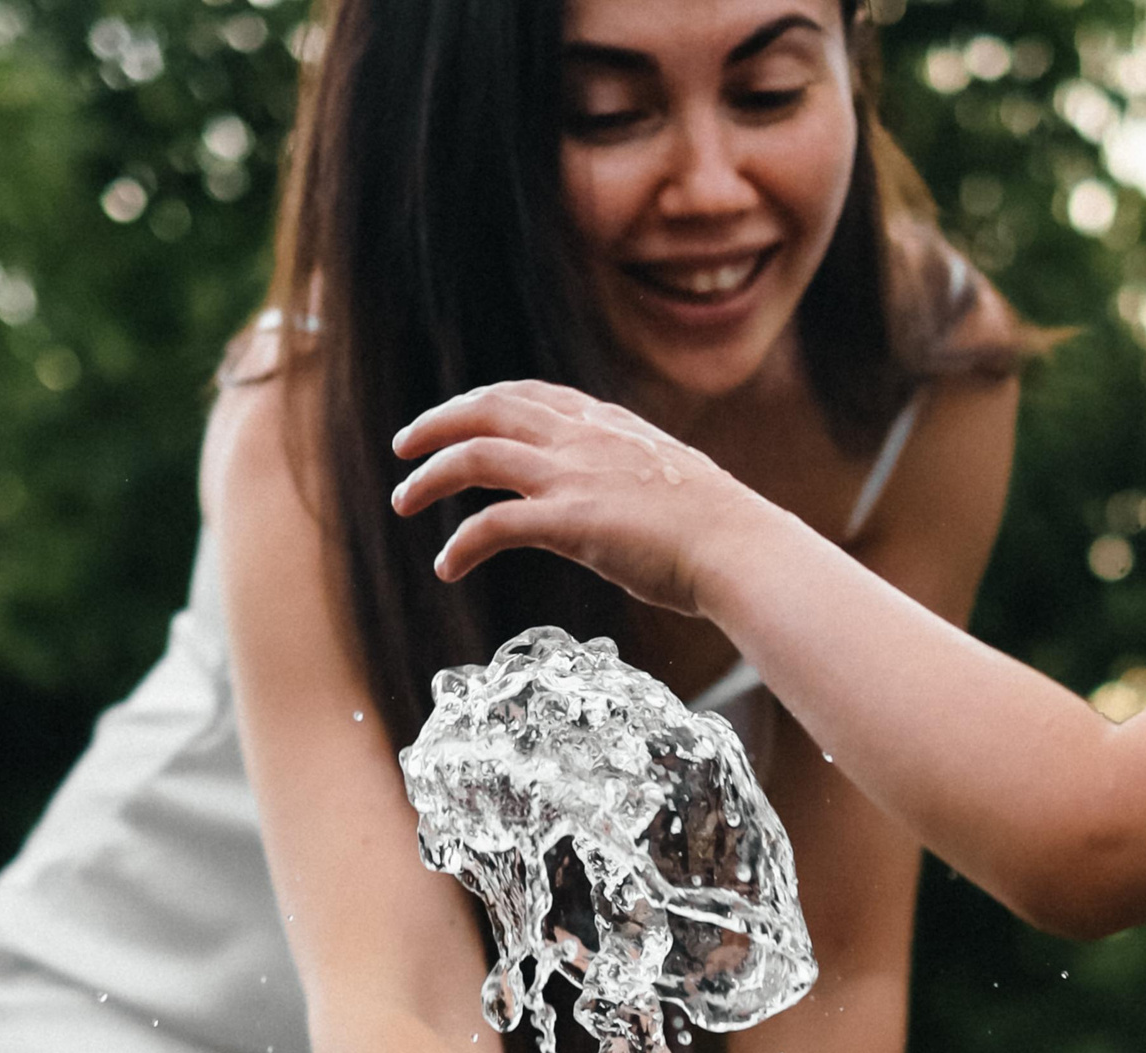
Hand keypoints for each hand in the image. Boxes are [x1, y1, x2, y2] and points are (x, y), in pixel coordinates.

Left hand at [391, 380, 775, 614]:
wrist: (741, 549)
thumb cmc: (721, 529)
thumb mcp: (674, 478)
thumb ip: (637, 474)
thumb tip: (632, 494)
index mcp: (610, 425)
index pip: (532, 394)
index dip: (485, 402)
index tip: (460, 417)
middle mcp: (584, 439)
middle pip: (489, 409)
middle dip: (437, 423)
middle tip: (405, 447)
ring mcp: (574, 477)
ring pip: (474, 456)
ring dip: (429, 478)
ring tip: (404, 501)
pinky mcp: (568, 522)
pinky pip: (491, 525)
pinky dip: (459, 544)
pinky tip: (447, 565)